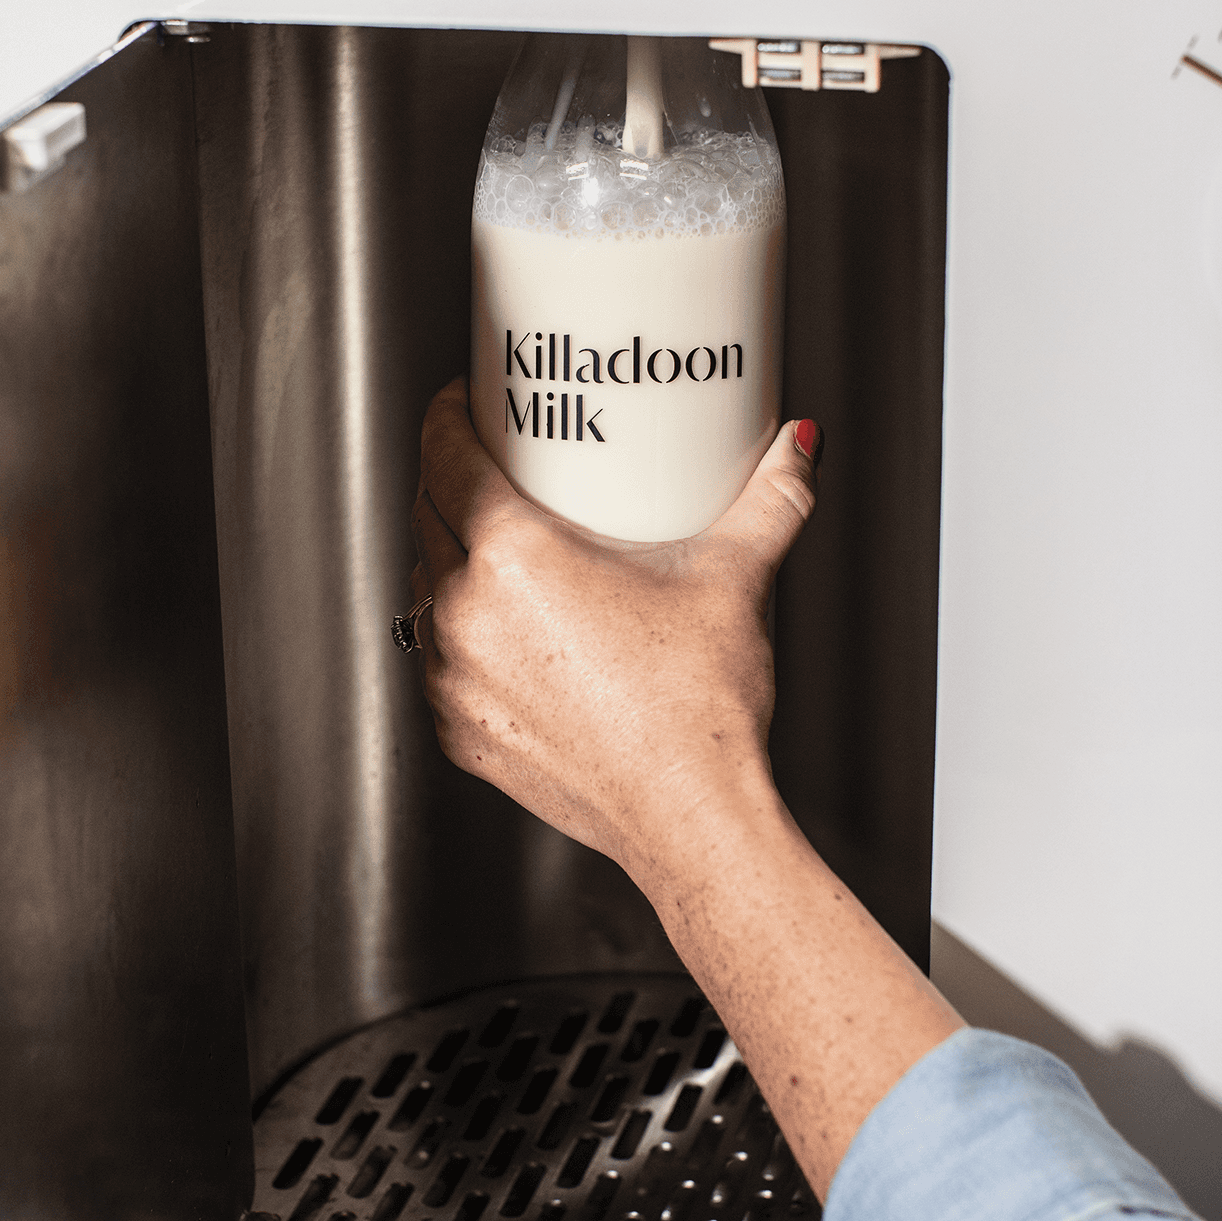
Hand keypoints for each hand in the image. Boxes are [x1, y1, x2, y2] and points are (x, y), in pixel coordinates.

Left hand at [409, 378, 818, 896]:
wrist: (691, 818)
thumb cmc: (699, 712)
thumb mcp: (734, 578)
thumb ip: (771, 498)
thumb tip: (796, 449)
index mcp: (512, 559)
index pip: (444, 456)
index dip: (446, 416)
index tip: (463, 402)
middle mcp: (466, 615)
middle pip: (427, 515)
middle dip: (449, 479)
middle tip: (494, 464)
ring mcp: (454, 679)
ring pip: (425, 589)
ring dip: (448, 559)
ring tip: (497, 544)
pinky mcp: (460, 732)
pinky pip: (438, 661)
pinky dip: (459, 636)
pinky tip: (502, 629)